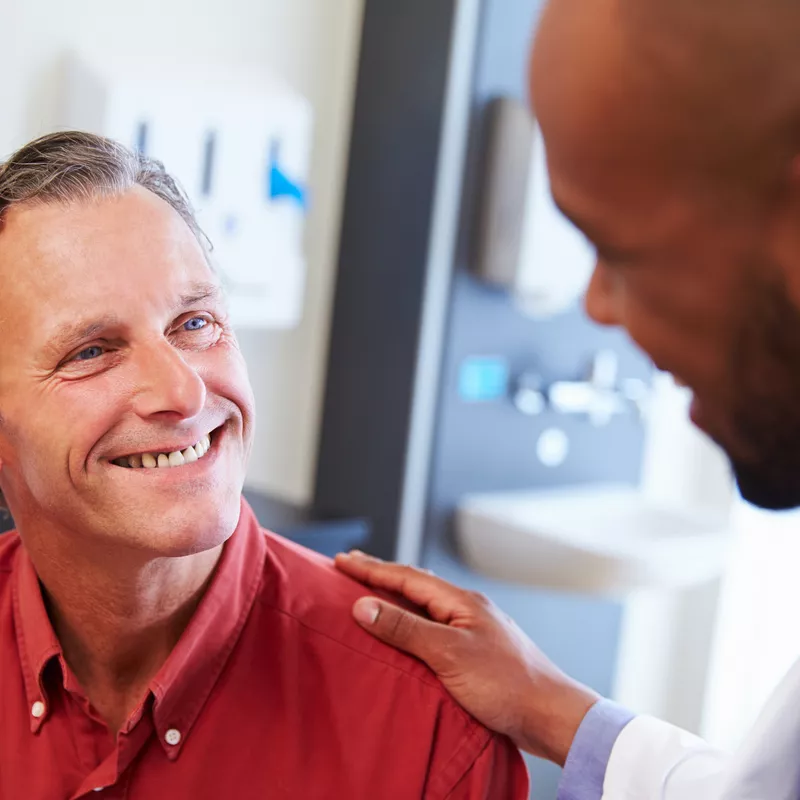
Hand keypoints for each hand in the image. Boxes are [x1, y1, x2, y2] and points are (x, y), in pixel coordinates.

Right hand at [334, 551, 599, 765]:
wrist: (551, 715)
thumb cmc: (505, 683)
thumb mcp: (448, 653)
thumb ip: (405, 628)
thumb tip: (363, 605)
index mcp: (460, 601)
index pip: (406, 577)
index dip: (371, 569)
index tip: (341, 560)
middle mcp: (467, 608)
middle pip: (416, 585)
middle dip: (381, 576)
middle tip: (351, 567)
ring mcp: (473, 629)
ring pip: (426, 605)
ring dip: (396, 597)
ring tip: (372, 594)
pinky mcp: (476, 653)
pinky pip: (435, 626)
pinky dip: (413, 621)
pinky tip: (409, 630)